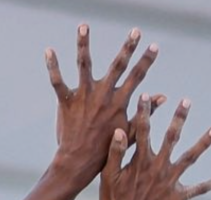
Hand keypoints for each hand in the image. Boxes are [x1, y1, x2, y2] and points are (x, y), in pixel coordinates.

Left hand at [48, 25, 164, 178]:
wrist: (79, 162)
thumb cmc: (106, 150)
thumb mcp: (130, 132)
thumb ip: (144, 113)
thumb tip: (161, 96)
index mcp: (119, 103)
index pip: (137, 78)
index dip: (146, 61)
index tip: (154, 46)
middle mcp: (102, 96)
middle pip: (117, 66)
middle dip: (128, 48)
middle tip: (135, 31)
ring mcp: (83, 97)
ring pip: (84, 65)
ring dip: (84, 44)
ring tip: (84, 25)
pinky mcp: (66, 102)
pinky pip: (57, 81)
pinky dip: (53, 66)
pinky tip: (49, 50)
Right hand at [97, 95, 210, 199]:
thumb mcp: (109, 177)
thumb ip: (115, 153)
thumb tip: (119, 129)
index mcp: (140, 161)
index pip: (143, 131)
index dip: (144, 112)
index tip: (147, 95)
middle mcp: (158, 168)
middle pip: (171, 138)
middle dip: (179, 118)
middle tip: (187, 101)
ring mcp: (170, 182)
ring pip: (190, 158)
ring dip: (203, 143)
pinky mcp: (178, 197)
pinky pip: (199, 189)